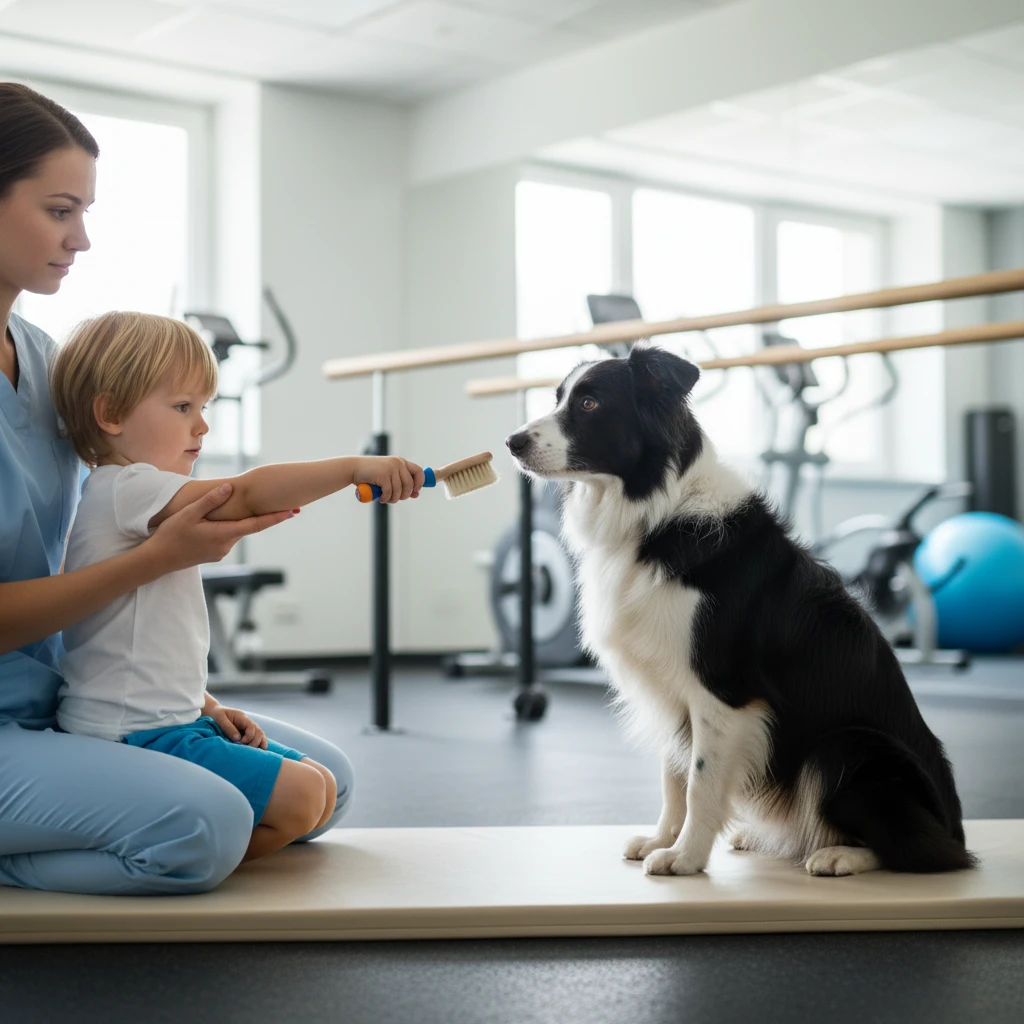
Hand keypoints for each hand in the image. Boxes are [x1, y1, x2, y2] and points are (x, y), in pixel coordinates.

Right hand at [147, 483, 294, 571]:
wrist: (158, 560)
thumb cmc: (171, 535)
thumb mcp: (188, 514)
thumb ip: (209, 501)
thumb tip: (229, 487)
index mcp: (223, 534)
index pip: (256, 525)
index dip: (275, 518)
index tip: (291, 512)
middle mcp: (226, 545)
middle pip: (248, 526)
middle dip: (262, 515)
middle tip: (282, 504)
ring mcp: (221, 551)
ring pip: (236, 531)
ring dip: (241, 520)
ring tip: (250, 506)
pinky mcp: (215, 553)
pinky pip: (228, 536)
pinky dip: (230, 527)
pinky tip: (223, 520)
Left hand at [208, 703, 266, 747]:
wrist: (212, 711)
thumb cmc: (215, 714)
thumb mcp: (220, 719)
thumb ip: (229, 728)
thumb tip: (238, 739)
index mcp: (242, 717)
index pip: (252, 727)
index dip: (249, 736)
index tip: (241, 742)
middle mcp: (247, 722)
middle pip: (259, 732)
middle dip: (256, 742)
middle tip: (248, 751)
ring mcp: (247, 728)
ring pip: (259, 735)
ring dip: (260, 744)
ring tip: (257, 754)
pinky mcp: (244, 733)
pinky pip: (255, 738)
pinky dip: (258, 744)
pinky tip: (257, 752)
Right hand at [352, 456, 424, 503]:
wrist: (353, 468)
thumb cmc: (371, 474)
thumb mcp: (389, 476)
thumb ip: (402, 483)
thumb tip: (416, 494)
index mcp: (401, 462)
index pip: (419, 472)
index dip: (419, 483)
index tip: (415, 491)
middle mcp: (398, 463)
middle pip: (410, 485)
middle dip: (404, 496)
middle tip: (395, 499)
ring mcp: (391, 468)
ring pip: (399, 491)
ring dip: (393, 499)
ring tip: (386, 499)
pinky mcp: (383, 475)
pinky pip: (389, 492)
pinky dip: (385, 498)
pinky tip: (381, 498)